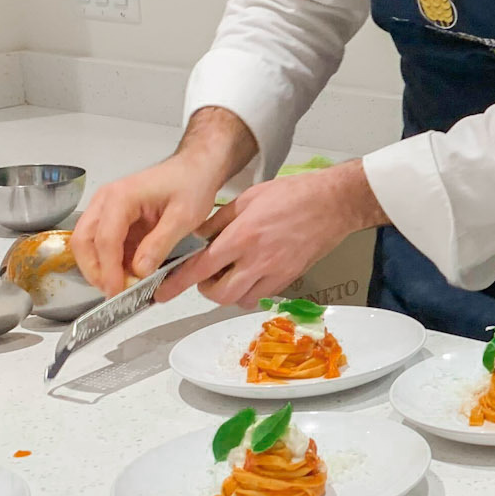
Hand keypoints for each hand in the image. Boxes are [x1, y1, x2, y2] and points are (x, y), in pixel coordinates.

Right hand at [72, 108, 253, 294]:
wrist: (195, 168)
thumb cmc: (191, 186)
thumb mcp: (184, 216)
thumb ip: (160, 243)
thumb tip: (139, 272)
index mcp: (120, 197)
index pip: (105, 239)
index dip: (108, 270)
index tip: (117, 292)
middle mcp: (105, 201)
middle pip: (83, 241)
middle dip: (94, 270)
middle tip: (114, 293)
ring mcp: (105, 208)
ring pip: (87, 243)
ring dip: (99, 268)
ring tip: (120, 288)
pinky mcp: (112, 217)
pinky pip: (102, 243)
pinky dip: (109, 261)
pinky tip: (125, 276)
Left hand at [158, 163, 385, 305]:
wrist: (333, 204)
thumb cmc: (293, 194)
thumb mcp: (247, 198)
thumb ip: (219, 220)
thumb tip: (198, 236)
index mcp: (242, 236)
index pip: (200, 268)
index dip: (177, 283)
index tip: (162, 292)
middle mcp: (257, 260)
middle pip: (218, 295)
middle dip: (205, 289)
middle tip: (205, 275)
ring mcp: (275, 272)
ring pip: (239, 300)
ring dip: (228, 292)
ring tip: (230, 274)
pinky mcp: (289, 278)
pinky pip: (261, 296)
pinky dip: (250, 291)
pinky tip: (252, 273)